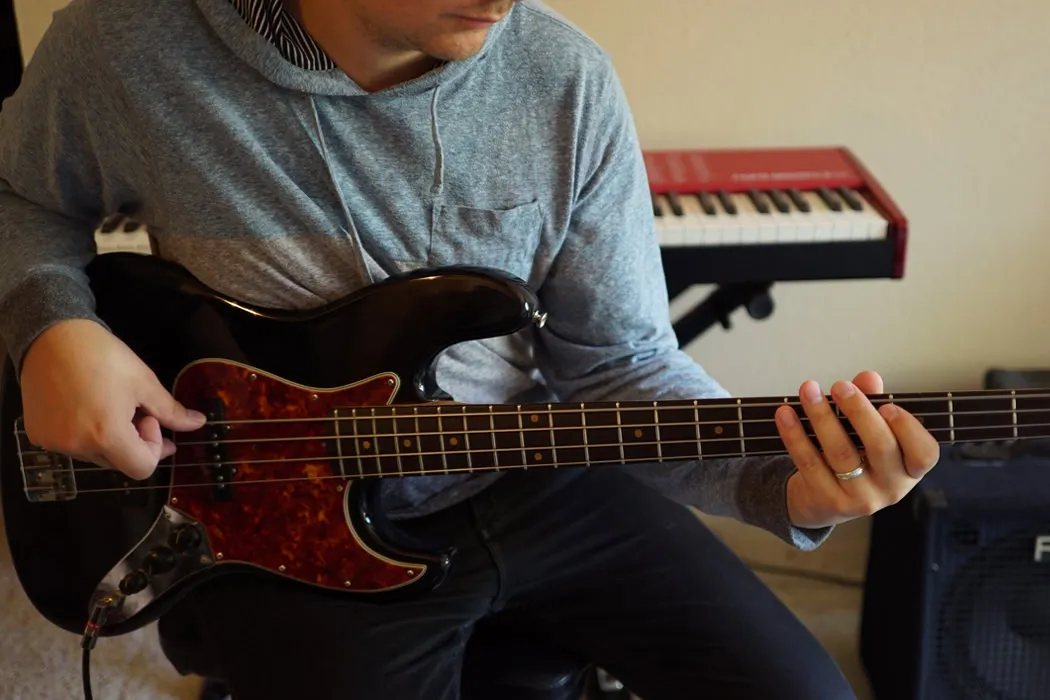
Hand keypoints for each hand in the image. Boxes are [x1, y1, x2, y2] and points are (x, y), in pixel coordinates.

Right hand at [20, 319, 205, 479]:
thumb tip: (198, 424)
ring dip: (110, 439)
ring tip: (110, 406)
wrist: (52, 335)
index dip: (154, 446)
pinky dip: (85, 435)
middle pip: (119, 463)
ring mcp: (53, 443)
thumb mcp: (144, 383)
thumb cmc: (102, 356)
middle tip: (137, 412)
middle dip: (135, 443)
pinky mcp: (38, 434)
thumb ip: (171, 412)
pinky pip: (71, 446)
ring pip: (96, 456)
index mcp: (106, 436)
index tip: (150, 417)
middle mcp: (76, 447)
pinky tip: (88, 408)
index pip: (142, 468)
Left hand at [775, 370, 939, 528]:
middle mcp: (890, 487)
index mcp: (909, 469)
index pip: (925, 453)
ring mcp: (859, 498)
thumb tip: (868, 378)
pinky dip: (795, 435)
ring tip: (809, 391)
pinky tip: (786, 414)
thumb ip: (873, 404)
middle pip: (880, 447)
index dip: (909, 429)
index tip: (887, 406)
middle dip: (859, 411)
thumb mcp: (870, 433)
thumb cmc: (856, 459)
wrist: (823, 501)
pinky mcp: (828, 501)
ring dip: (822, 416)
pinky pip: (809, 462)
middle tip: (840, 386)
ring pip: (841, 452)